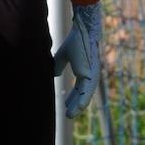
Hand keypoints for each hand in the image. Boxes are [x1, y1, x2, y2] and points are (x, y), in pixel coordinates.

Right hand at [54, 2, 101, 117]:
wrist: (83, 29)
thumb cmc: (76, 40)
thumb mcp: (64, 55)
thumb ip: (58, 65)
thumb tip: (52, 75)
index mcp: (84, 70)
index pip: (78, 88)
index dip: (72, 97)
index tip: (66, 106)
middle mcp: (89, 74)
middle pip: (82, 93)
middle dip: (75, 104)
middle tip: (68, 115)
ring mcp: (91, 74)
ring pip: (85, 94)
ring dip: (78, 106)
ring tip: (70, 116)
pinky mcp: (91, 72)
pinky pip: (88, 89)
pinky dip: (84, 99)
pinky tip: (80, 108)